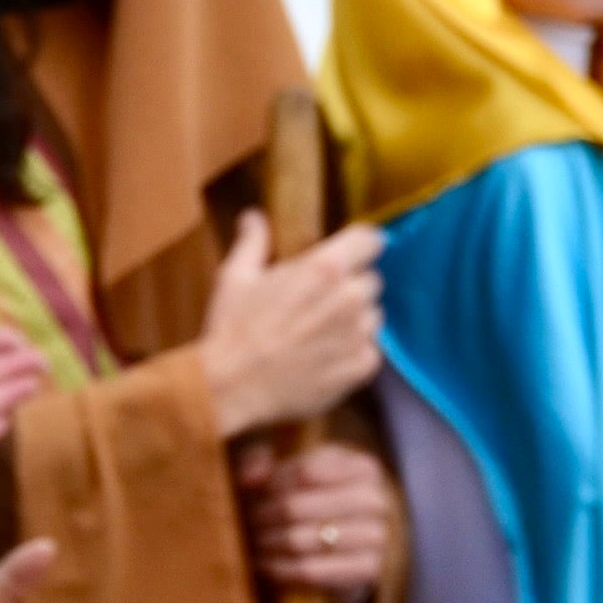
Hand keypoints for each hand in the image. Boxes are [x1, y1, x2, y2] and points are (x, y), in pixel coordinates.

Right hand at [196, 212, 385, 438]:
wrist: (230, 386)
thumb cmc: (231, 328)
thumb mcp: (235, 278)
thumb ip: (253, 243)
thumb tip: (253, 216)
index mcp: (324, 268)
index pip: (371, 240)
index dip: (358, 246)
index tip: (346, 254)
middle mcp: (351, 297)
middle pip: (371, 281)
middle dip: (349, 287)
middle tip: (316, 303)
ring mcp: (360, 334)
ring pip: (372, 316)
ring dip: (353, 321)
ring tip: (317, 334)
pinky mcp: (363, 366)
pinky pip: (369, 351)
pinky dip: (352, 353)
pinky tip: (322, 359)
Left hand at [239, 438, 394, 600]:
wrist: (347, 546)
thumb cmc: (309, 497)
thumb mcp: (287, 471)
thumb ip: (260, 462)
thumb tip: (249, 479)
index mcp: (363, 468)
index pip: (304, 472)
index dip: (272, 484)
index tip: (257, 491)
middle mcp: (376, 500)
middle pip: (294, 507)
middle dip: (263, 516)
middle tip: (251, 521)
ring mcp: (376, 536)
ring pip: (298, 540)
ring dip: (267, 543)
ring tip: (256, 541)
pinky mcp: (367, 569)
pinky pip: (309, 571)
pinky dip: (279, 569)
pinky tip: (265, 563)